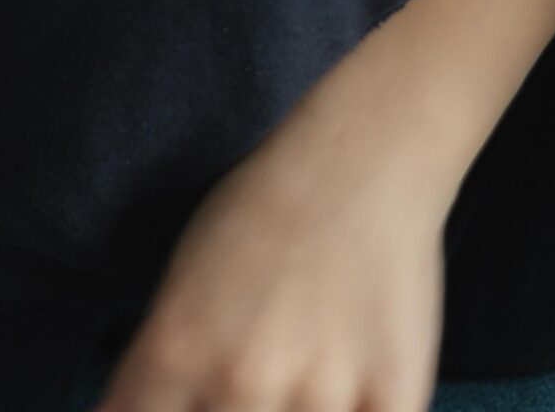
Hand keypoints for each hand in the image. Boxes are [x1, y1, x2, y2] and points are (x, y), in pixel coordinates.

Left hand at [98, 121, 449, 411]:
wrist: (356, 166)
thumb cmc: (260, 215)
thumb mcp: (182, 283)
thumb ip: (161, 364)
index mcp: (175, 347)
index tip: (177, 403)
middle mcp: (238, 379)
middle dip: (227, 408)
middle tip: (251, 377)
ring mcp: (318, 394)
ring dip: (292, 411)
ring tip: (297, 381)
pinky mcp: (393, 398)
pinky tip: (344, 395)